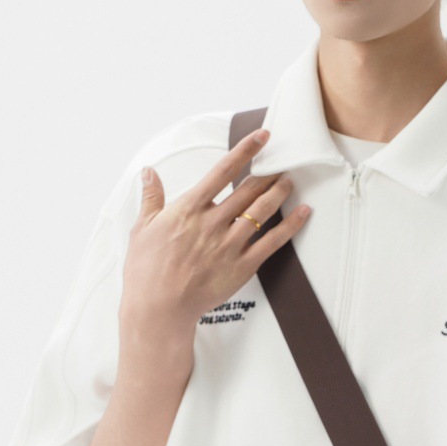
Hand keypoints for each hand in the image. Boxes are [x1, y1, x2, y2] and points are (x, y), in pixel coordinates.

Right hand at [119, 127, 311, 340]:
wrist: (159, 308)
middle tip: (282, 161)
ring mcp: (230, 245)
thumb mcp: (142, 229)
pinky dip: (291, 226)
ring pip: (263, 211)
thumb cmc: (146, 271)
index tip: (261, 137)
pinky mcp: (242, 266)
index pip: (222, 171)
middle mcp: (213, 223)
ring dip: (280, 192)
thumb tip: (149, 173)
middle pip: (248, 190)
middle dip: (268, 173)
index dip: (245, 150)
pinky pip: (273, 242)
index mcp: (188, 209)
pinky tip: (303, 213)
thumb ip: (151, 198)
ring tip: (290, 180)